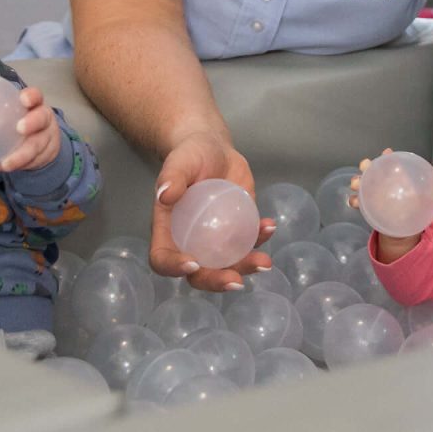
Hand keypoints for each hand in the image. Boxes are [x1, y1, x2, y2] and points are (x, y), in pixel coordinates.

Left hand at [0, 86, 60, 173]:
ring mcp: (47, 138)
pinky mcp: (45, 155)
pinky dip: (19, 165)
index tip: (23, 100)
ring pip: (37, 145)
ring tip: (6, 163)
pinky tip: (4, 167)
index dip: (31, 96)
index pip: (36, 96)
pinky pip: (33, 161)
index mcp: (34, 105)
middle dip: (32, 123)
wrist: (44, 141)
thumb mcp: (11, 113)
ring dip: (22, 155)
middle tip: (20, 129)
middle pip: (42, 119)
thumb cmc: (20, 122)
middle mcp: (44, 119)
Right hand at [151, 132, 274, 292]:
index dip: (174, 267)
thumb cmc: (189, 156)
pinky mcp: (238, 229)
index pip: (163, 258)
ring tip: (265, 262)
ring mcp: (216, 239)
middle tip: (236, 281)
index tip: (193, 264)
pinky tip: (270, 226)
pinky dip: (261, 238)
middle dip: (217, 281)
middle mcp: (191, 241)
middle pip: (199, 273)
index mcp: (169, 230)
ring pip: (228, 264)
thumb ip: (171, 176)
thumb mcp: (179, 161)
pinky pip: (249, 241)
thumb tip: (164, 195)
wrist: (214, 149)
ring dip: (246, 267)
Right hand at [349, 152, 420, 262]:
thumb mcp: (426, 201)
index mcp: (396, 175)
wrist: (404, 227)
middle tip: (365, 166)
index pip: (391, 162)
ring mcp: (372, 192)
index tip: (387, 153)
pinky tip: (354, 202)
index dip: (388, 156)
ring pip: (361, 182)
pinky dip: (355, 200)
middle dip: (366, 165)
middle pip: (372, 168)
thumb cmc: (414, 206)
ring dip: (357, 180)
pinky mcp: (367, 205)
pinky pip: (358, 200)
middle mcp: (382, 181)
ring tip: (356, 184)